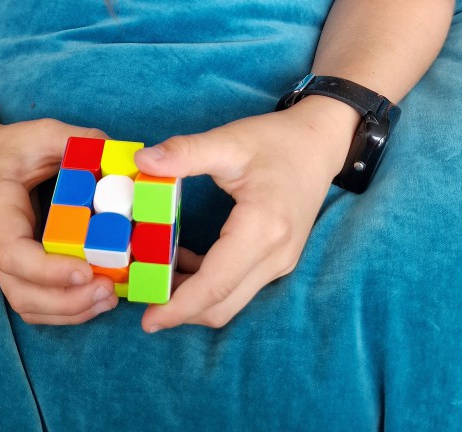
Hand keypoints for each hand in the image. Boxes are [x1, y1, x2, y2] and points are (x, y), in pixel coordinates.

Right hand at [0, 119, 118, 323]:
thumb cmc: (10, 147)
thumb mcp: (43, 132)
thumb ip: (79, 140)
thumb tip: (123, 155)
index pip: (13, 252)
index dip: (49, 269)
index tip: (87, 270)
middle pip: (21, 291)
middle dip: (66, 300)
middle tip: (108, 290)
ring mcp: (0, 260)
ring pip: (26, 304)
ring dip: (68, 311)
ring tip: (108, 299)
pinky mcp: (15, 269)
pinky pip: (33, 303)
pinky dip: (64, 311)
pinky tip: (95, 300)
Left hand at [134, 96, 359, 330]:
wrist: (319, 143)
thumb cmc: (275, 141)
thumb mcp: (228, 141)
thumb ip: (184, 153)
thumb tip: (142, 161)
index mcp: (262, 228)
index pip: (215, 284)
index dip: (179, 306)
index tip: (147, 320)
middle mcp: (276, 255)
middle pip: (222, 304)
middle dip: (181, 310)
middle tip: (143, 296)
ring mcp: (281, 261)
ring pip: (231, 300)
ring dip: (194, 297)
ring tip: (157, 274)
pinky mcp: (279, 259)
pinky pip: (240, 286)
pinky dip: (209, 284)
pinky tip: (185, 259)